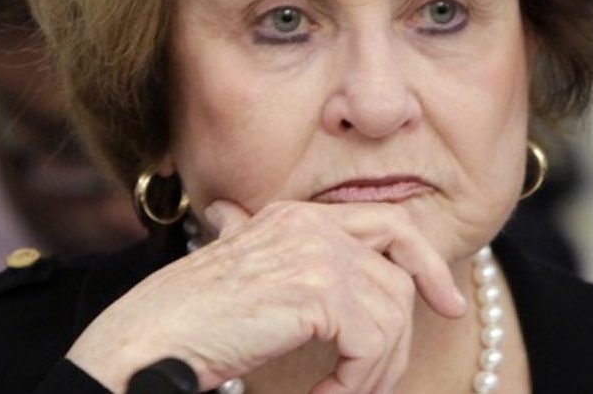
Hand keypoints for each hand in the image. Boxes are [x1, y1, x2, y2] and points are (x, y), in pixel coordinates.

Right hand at [65, 200, 466, 393]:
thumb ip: (284, 266)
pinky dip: (358, 383)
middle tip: (423, 347)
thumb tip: (320, 285)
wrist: (145, 342)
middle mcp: (306, 223)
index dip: (424, 261)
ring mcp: (314, 252)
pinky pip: (372, 344)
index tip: (447, 300)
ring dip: (376, 370)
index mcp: (291, 216)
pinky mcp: (316, 290)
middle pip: (399, 263)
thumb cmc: (185, 322)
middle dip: (421, 308)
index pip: (385, 222)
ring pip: (390, 314)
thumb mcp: (243, 280)